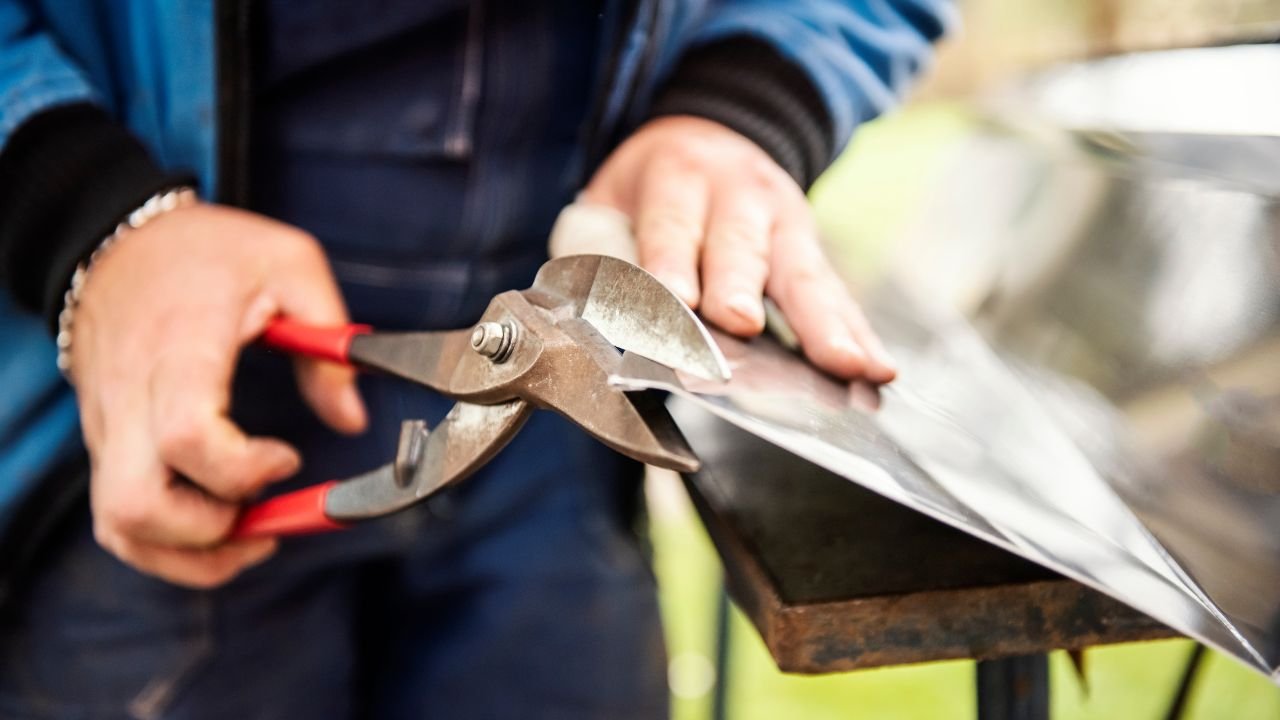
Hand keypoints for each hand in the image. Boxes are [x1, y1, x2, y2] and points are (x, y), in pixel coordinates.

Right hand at [70, 203, 366, 587]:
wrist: (118, 240)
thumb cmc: (208, 252)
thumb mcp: (291, 265)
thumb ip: (330, 345)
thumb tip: (353, 420)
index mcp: (179, 349)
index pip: (185, 435)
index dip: (242, 469)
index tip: (289, 458)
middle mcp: (130, 398)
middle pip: (136, 505)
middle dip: (211, 533)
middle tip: (268, 510)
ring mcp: (110, 428)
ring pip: (122, 527)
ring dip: (191, 552)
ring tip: (253, 532)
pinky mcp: (106, 445)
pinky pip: (118, 521)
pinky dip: (167, 546)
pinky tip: (220, 527)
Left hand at [583, 116, 895, 381]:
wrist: (715, 135)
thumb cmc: (654, 189)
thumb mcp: (613, 199)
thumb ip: (602, 251)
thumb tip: (590, 315)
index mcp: (678, 177)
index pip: (670, 226)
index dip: (670, 265)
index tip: (674, 303)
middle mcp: (739, 195)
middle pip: (739, 248)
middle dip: (739, 288)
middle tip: (739, 325)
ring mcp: (784, 223)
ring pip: (803, 276)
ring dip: (824, 324)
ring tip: (848, 365)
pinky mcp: (812, 252)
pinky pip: (837, 295)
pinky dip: (858, 332)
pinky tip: (878, 366)